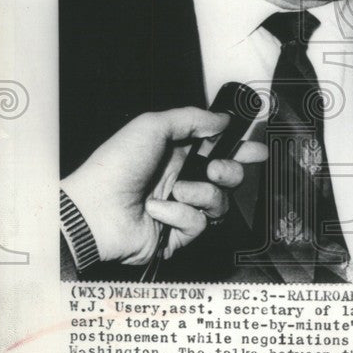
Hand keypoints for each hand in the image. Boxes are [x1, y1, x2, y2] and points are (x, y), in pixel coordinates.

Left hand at [61, 107, 266, 264]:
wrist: (95, 209)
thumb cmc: (115, 166)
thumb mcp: (152, 126)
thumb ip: (191, 118)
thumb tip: (222, 120)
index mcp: (176, 153)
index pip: (219, 149)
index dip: (241, 150)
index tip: (257, 150)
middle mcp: (181, 179)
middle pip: (228, 177)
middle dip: (230, 171)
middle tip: (214, 169)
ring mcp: (180, 208)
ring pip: (219, 202)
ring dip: (201, 193)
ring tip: (177, 191)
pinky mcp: (177, 234)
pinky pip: (199, 223)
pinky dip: (178, 215)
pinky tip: (156, 211)